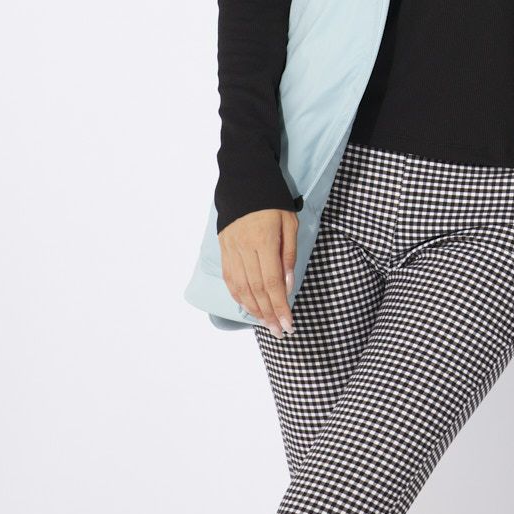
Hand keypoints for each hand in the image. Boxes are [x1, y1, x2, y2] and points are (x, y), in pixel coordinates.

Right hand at [219, 208, 297, 338]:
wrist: (245, 181)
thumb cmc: (273, 201)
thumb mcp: (290, 223)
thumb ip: (289, 254)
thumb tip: (288, 286)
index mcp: (264, 241)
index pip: (272, 282)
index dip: (280, 306)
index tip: (289, 324)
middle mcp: (244, 248)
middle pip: (256, 290)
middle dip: (269, 314)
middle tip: (279, 332)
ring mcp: (231, 249)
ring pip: (240, 288)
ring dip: (254, 310)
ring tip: (266, 324)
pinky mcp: (224, 249)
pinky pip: (230, 279)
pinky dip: (239, 296)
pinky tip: (248, 307)